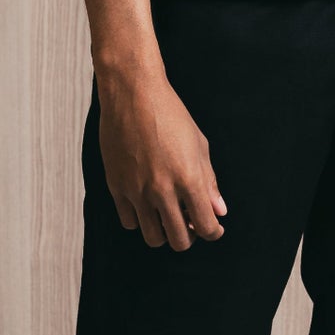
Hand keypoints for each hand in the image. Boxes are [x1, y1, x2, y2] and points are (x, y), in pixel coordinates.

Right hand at [96, 63, 228, 248]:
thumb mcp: (199, 145)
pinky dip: (141, 219)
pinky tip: (147, 204)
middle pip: (179, 240)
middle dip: (189, 235)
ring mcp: (137, 191)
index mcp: (189, 179)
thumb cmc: (170, 114)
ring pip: (153, 237)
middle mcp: (163, 190)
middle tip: (190, 221)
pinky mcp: (116, 187)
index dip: (213, 232)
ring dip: (164, 231)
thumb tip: (218, 211)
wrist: (133, 94)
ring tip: (168, 215)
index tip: (212, 226)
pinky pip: (129, 222)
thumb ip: (209, 182)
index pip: (206, 227)